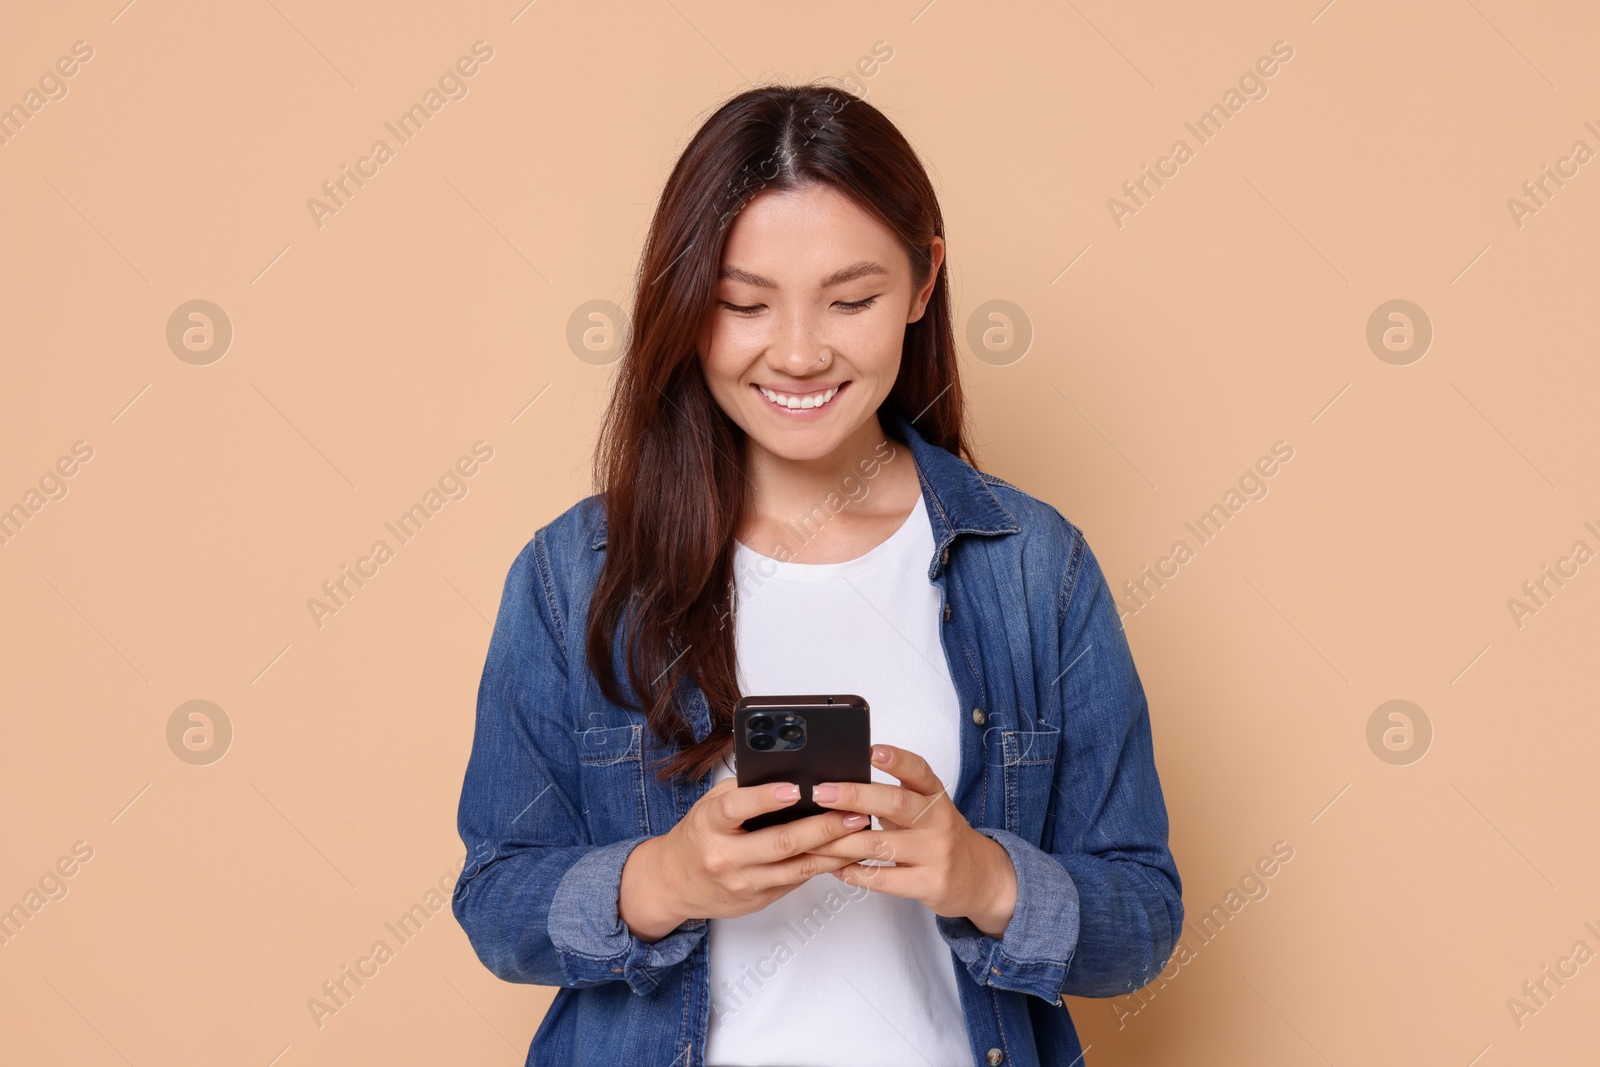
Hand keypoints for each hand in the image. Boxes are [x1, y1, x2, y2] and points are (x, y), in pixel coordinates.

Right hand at [618, 778, 868, 941]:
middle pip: (781, 842)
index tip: (796, 788)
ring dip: (833, 849)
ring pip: (797, 868)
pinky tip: (843, 851)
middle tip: (852, 811)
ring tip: (858, 829)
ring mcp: (744, 883)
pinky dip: (823, 865)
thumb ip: (744, 790)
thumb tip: (790, 775)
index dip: (766, 798)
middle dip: (822, 826)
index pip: (737, 808)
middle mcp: (726, 857)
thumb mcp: (710, 805)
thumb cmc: (698, 835)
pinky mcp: (759, 899)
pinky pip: (797, 881)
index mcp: (710, 824)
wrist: (673, 883)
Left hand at [803, 744, 1017, 938]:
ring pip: (881, 844)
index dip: (897, 759)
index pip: (919, 771)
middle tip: (822, 793)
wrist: (980, 879)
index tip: (872, 750)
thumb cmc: (941, 838)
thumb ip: (896, 797)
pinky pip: (884, 879)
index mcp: (936, 796)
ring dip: (841, 841)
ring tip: (813, 838)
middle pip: (895, 804)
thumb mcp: (929, 809)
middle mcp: (938, 821)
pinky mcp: (930, 884)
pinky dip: (855, 873)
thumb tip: (842, 784)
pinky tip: (835, 868)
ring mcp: (936, 853)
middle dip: (854, 797)